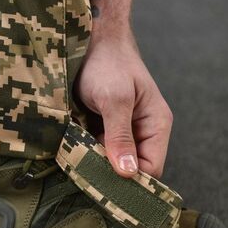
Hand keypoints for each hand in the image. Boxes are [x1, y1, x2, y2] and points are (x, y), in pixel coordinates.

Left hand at [76, 19, 172, 177]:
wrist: (89, 38)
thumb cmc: (107, 62)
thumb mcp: (114, 100)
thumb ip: (120, 135)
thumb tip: (127, 173)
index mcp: (156, 124)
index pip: (151, 168)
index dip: (132, 182)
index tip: (106, 189)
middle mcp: (141, 130)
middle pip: (131, 167)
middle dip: (110, 174)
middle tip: (85, 177)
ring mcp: (121, 129)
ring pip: (112, 160)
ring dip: (95, 163)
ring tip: (75, 164)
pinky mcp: (102, 125)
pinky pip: (97, 148)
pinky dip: (85, 151)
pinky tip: (71, 152)